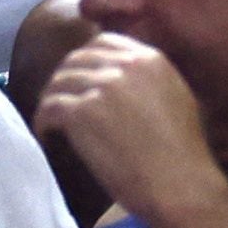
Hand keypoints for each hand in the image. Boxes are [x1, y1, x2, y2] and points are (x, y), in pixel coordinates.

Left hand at [34, 32, 227, 226]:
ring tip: (50, 119)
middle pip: (77, 59)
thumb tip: (125, 84)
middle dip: (65, 79)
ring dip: (51, 99)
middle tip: (60, 101)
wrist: (179, 184)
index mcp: (150, 59)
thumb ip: (150, 81)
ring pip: (60, 81)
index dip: (86, 60)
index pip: (104, 43)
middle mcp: (124, 65)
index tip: (81, 79)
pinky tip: (46, 134)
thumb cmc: (184, 155)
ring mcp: (102, 86)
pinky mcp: (83, 112)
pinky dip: (43, 120)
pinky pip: (50, 107)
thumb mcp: (177, 98)